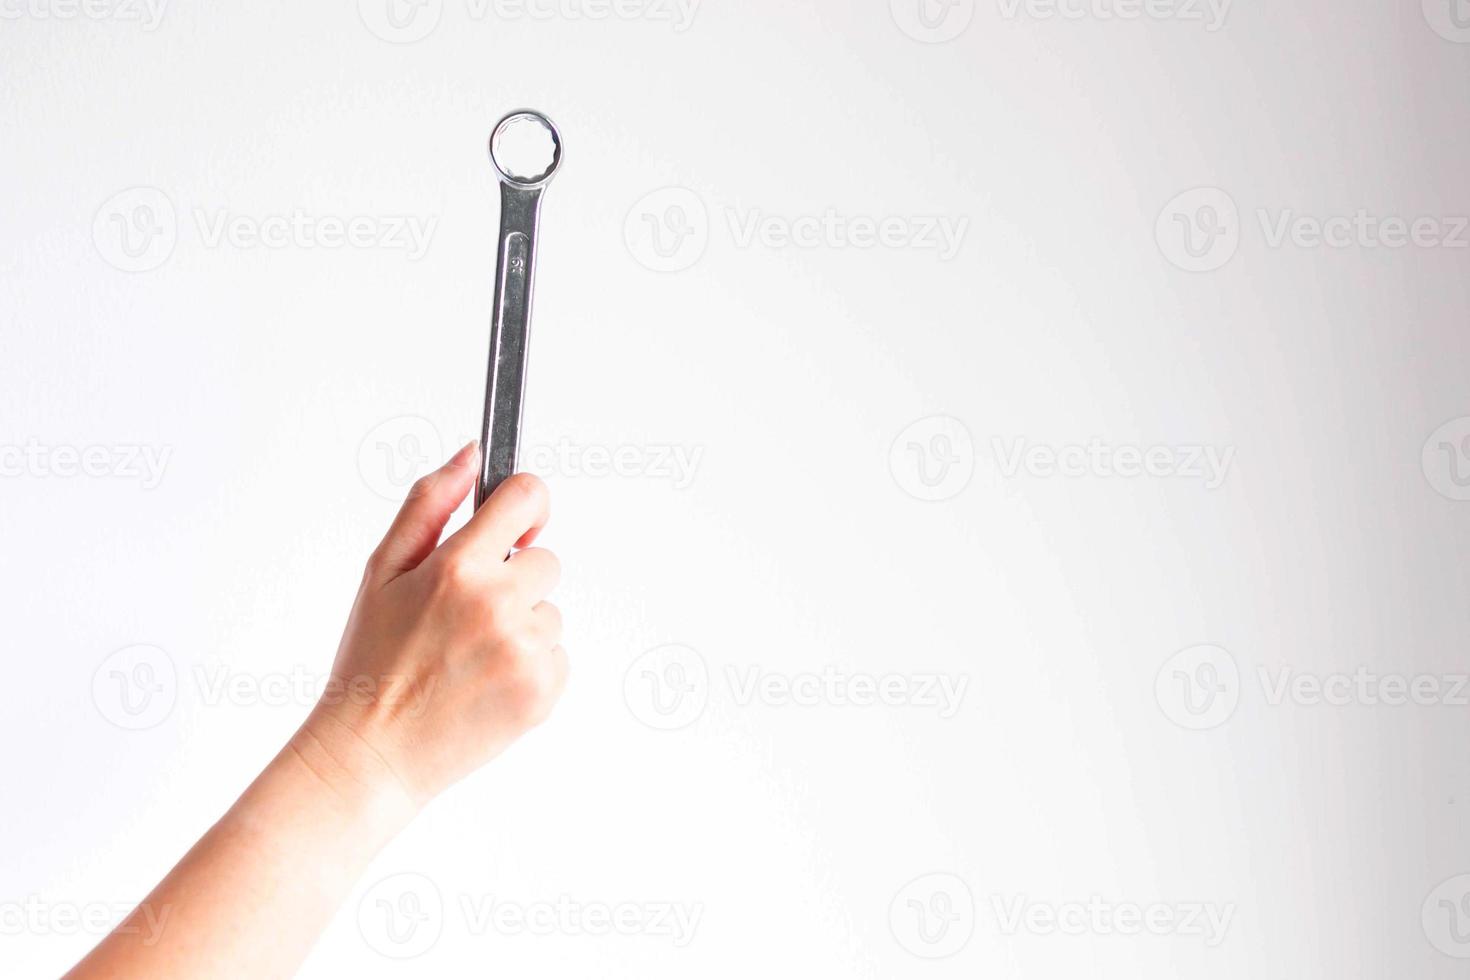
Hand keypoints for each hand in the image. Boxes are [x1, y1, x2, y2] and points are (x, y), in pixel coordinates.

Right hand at [297, 442, 566, 808]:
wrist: (373, 753)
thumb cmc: (372, 660)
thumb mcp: (382, 572)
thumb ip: (429, 505)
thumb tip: (472, 455)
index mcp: (457, 568)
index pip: (526, 498)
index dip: (525, 504)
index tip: (517, 521)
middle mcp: (498, 605)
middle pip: (544, 560)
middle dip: (513, 579)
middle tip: (464, 615)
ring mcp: (525, 650)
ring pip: (549, 612)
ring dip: (520, 626)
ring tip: (468, 656)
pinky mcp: (544, 690)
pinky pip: (558, 655)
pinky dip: (530, 665)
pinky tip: (485, 682)